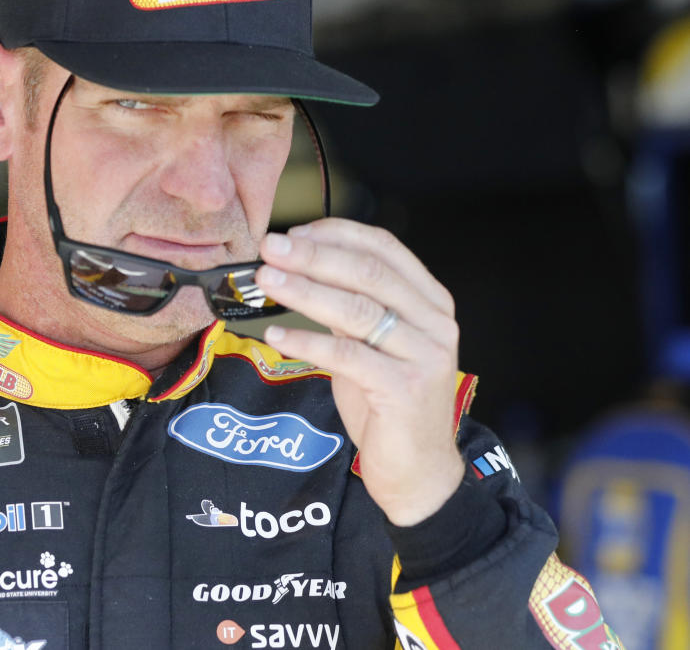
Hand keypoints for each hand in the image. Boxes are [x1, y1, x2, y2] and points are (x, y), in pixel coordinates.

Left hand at [256, 218, 464, 525]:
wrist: (416, 468)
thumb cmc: (388, 400)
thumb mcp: (370, 342)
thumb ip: (348, 305)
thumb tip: (296, 265)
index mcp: (430, 300)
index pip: (384, 247)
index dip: (336, 234)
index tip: (293, 232)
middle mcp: (434, 321)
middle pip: (368, 273)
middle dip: (313, 256)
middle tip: (270, 248)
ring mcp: (424, 355)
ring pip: (357, 310)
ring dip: (304, 291)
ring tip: (265, 281)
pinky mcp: (405, 389)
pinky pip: (347, 355)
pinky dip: (307, 340)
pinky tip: (275, 334)